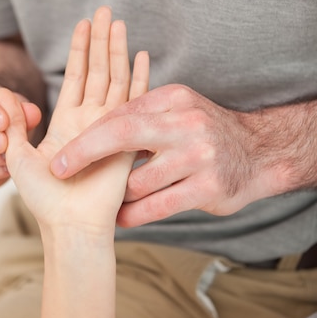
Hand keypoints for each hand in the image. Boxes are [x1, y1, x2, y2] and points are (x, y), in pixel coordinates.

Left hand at [0, 7, 148, 237]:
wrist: (70, 225)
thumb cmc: (43, 199)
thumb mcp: (16, 156)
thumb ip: (13, 124)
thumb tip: (2, 94)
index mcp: (67, 121)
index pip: (76, 76)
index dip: (79, 50)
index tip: (84, 24)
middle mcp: (91, 119)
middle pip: (99, 70)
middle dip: (101, 40)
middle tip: (105, 11)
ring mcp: (110, 126)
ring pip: (116, 78)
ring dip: (117, 50)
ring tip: (118, 23)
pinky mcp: (125, 136)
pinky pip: (135, 101)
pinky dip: (139, 78)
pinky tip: (141, 56)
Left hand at [50, 84, 278, 225]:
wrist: (258, 153)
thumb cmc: (204, 132)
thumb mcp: (176, 109)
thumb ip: (141, 116)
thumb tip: (92, 128)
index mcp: (173, 99)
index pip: (119, 115)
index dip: (87, 136)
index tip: (61, 154)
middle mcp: (186, 123)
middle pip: (122, 136)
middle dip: (84, 154)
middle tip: (58, 171)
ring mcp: (199, 156)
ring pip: (138, 180)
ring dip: (117, 194)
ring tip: (106, 200)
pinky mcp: (209, 188)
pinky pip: (158, 206)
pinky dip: (133, 215)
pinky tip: (120, 218)